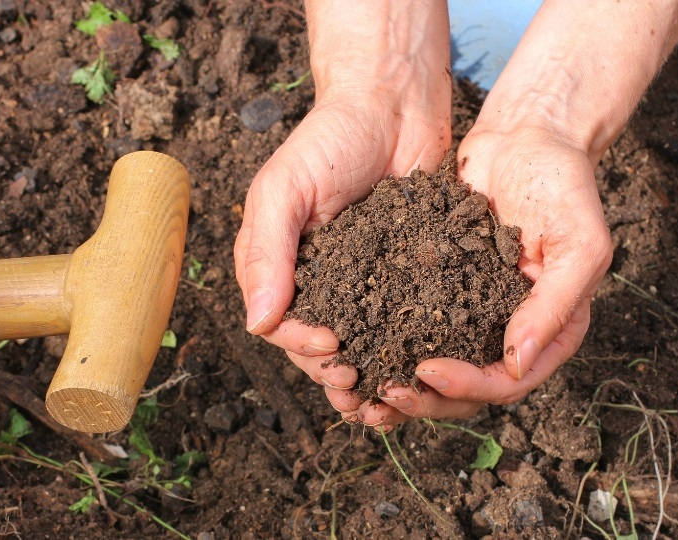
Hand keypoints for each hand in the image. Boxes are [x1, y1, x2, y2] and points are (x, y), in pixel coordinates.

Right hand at [234, 0, 451, 402]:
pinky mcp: (404, 277)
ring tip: (386, 401)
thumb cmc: (330, 139)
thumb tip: (259, 324)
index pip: (281, 323)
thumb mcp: (286, 188)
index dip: (302, 345)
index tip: (332, 347)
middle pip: (318, 345)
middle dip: (335, 373)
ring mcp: (362, 281)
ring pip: (359, 344)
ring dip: (368, 377)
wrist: (394, 105)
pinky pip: (400, 323)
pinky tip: (418, 373)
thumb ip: (268, 251)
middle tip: (360, 386)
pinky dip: (404, 353)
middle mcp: (318, 280)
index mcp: (281, 265)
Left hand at [353, 125, 612, 427]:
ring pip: (436, 366)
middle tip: (383, 390)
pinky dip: (387, 341)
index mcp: (549, 331)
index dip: (467, 385)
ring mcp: (473, 311)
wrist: (525, 138)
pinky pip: (413, 325)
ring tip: (361, 383)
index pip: (508, 382)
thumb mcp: (580, 244)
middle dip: (426, 397)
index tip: (426, 371)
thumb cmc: (564, 186)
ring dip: (401, 382)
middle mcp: (509, 330)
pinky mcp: (440, 288)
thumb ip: (555, 305)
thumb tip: (518, 365)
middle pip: (466, 388)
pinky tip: (355, 343)